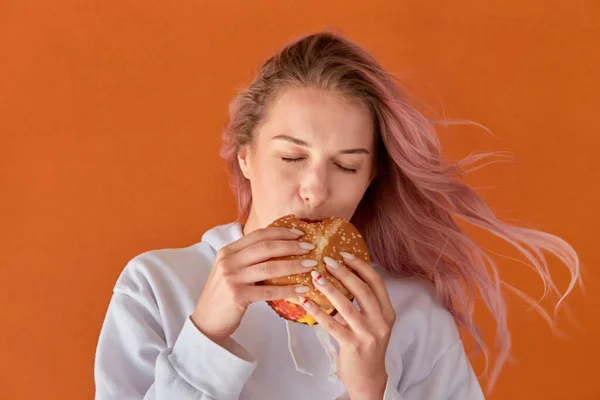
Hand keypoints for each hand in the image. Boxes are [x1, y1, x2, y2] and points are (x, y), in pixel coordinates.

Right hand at [192, 226, 315, 345]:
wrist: (206, 321)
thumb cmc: (223, 295)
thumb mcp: (230, 270)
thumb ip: (248, 258)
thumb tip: (280, 248)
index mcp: (228, 251)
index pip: (258, 235)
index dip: (281, 232)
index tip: (299, 233)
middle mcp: (228, 261)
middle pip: (266, 247)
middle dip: (291, 245)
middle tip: (310, 247)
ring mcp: (232, 278)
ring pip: (270, 267)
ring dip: (294, 265)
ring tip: (311, 265)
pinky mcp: (237, 296)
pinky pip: (269, 291)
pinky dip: (288, 289)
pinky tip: (302, 289)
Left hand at [301, 252, 395, 398]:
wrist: (368, 379)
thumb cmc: (366, 345)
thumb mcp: (373, 322)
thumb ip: (364, 302)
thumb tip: (343, 274)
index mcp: (387, 312)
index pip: (376, 282)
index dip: (360, 266)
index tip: (344, 254)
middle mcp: (381, 321)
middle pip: (362, 290)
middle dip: (343, 272)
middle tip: (326, 261)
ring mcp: (368, 334)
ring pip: (347, 305)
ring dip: (329, 288)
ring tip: (315, 277)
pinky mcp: (353, 345)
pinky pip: (332, 324)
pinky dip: (318, 311)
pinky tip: (306, 302)